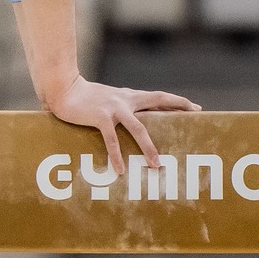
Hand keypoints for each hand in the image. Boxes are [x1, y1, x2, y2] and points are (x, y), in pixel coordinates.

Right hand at [43, 74, 198, 172]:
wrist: (63, 87)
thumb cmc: (83, 97)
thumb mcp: (107, 100)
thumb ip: (118, 110)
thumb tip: (127, 124)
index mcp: (129, 96)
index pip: (159, 97)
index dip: (177, 101)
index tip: (195, 107)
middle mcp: (126, 100)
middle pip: (158, 101)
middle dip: (178, 108)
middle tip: (195, 116)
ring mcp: (114, 107)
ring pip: (138, 128)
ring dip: (148, 147)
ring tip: (156, 165)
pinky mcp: (101, 116)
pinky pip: (112, 139)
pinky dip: (116, 155)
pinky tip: (119, 170)